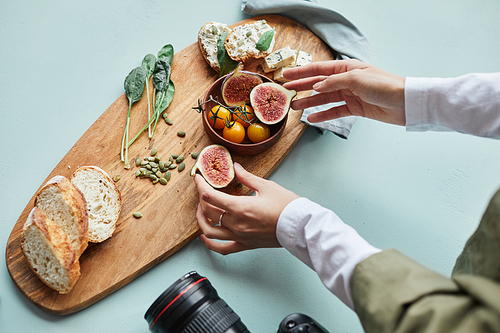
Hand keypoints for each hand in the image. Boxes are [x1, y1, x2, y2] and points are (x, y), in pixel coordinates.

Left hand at [193, 163, 299, 254]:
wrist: (299, 226)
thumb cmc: (286, 206)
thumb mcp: (266, 186)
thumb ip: (247, 177)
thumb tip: (236, 167)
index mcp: (240, 207)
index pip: (210, 196)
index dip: (200, 186)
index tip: (198, 179)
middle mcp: (236, 223)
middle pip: (208, 212)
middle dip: (202, 200)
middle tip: (204, 191)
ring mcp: (239, 236)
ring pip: (210, 231)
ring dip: (201, 220)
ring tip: (201, 211)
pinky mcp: (245, 245)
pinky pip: (223, 248)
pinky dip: (210, 244)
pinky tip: (204, 237)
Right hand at [283, 59, 405, 125]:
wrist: (404, 103)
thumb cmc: (384, 85)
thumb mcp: (356, 79)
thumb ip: (333, 82)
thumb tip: (316, 87)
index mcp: (347, 68)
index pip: (319, 69)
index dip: (301, 72)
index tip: (286, 75)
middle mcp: (346, 80)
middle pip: (318, 83)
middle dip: (301, 87)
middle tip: (285, 91)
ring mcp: (349, 94)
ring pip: (324, 98)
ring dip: (309, 102)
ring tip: (294, 107)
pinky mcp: (354, 108)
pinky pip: (334, 111)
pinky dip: (322, 115)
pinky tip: (311, 118)